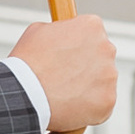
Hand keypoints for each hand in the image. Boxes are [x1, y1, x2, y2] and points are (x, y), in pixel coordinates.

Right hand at [13, 14, 116, 133]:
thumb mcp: (39, 30)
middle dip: (86, 66)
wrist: (25, 94)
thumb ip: (60, 30)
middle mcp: (107, 48)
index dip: (77, 45)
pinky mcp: (108, 100)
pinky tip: (69, 106)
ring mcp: (110, 76)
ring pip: (102, 82)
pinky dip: (89, 107)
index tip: (67, 55)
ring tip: (63, 92)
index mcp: (92, 26)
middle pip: (101, 57)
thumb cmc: (27, 62)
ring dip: (88, 86)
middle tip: (65, 76)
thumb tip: (63, 37)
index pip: (92, 34)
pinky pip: (102, 103)